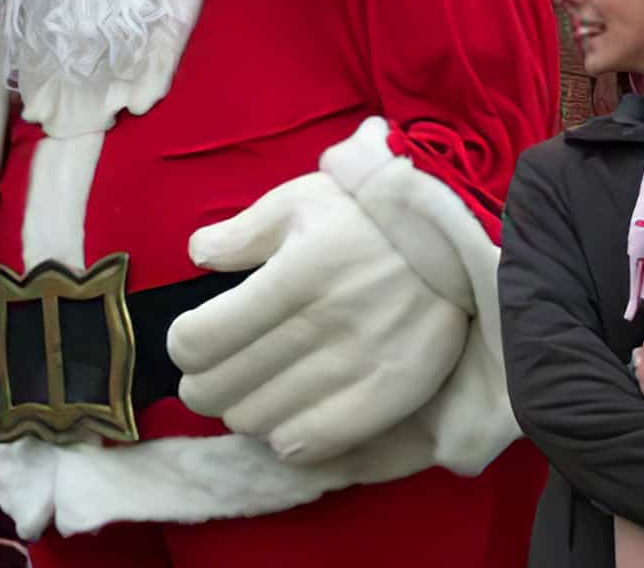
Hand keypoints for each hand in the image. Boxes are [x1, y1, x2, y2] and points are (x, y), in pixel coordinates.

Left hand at [168, 173, 466, 463]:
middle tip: (213, 371)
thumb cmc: (370, 215)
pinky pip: (311, 443)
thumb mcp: (302, 200)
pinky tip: (287, 415)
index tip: (193, 338)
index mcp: (295, 274)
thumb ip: (243, 231)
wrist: (461, 233)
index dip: (183, 345)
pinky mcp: (389, 395)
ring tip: (254, 389)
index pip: (199, 340)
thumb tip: (198, 256)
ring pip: (257, 420)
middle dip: (203, 384)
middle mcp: (323, 324)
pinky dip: (285, 436)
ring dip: (242, 409)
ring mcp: (358, 365)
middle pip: (219, 389)